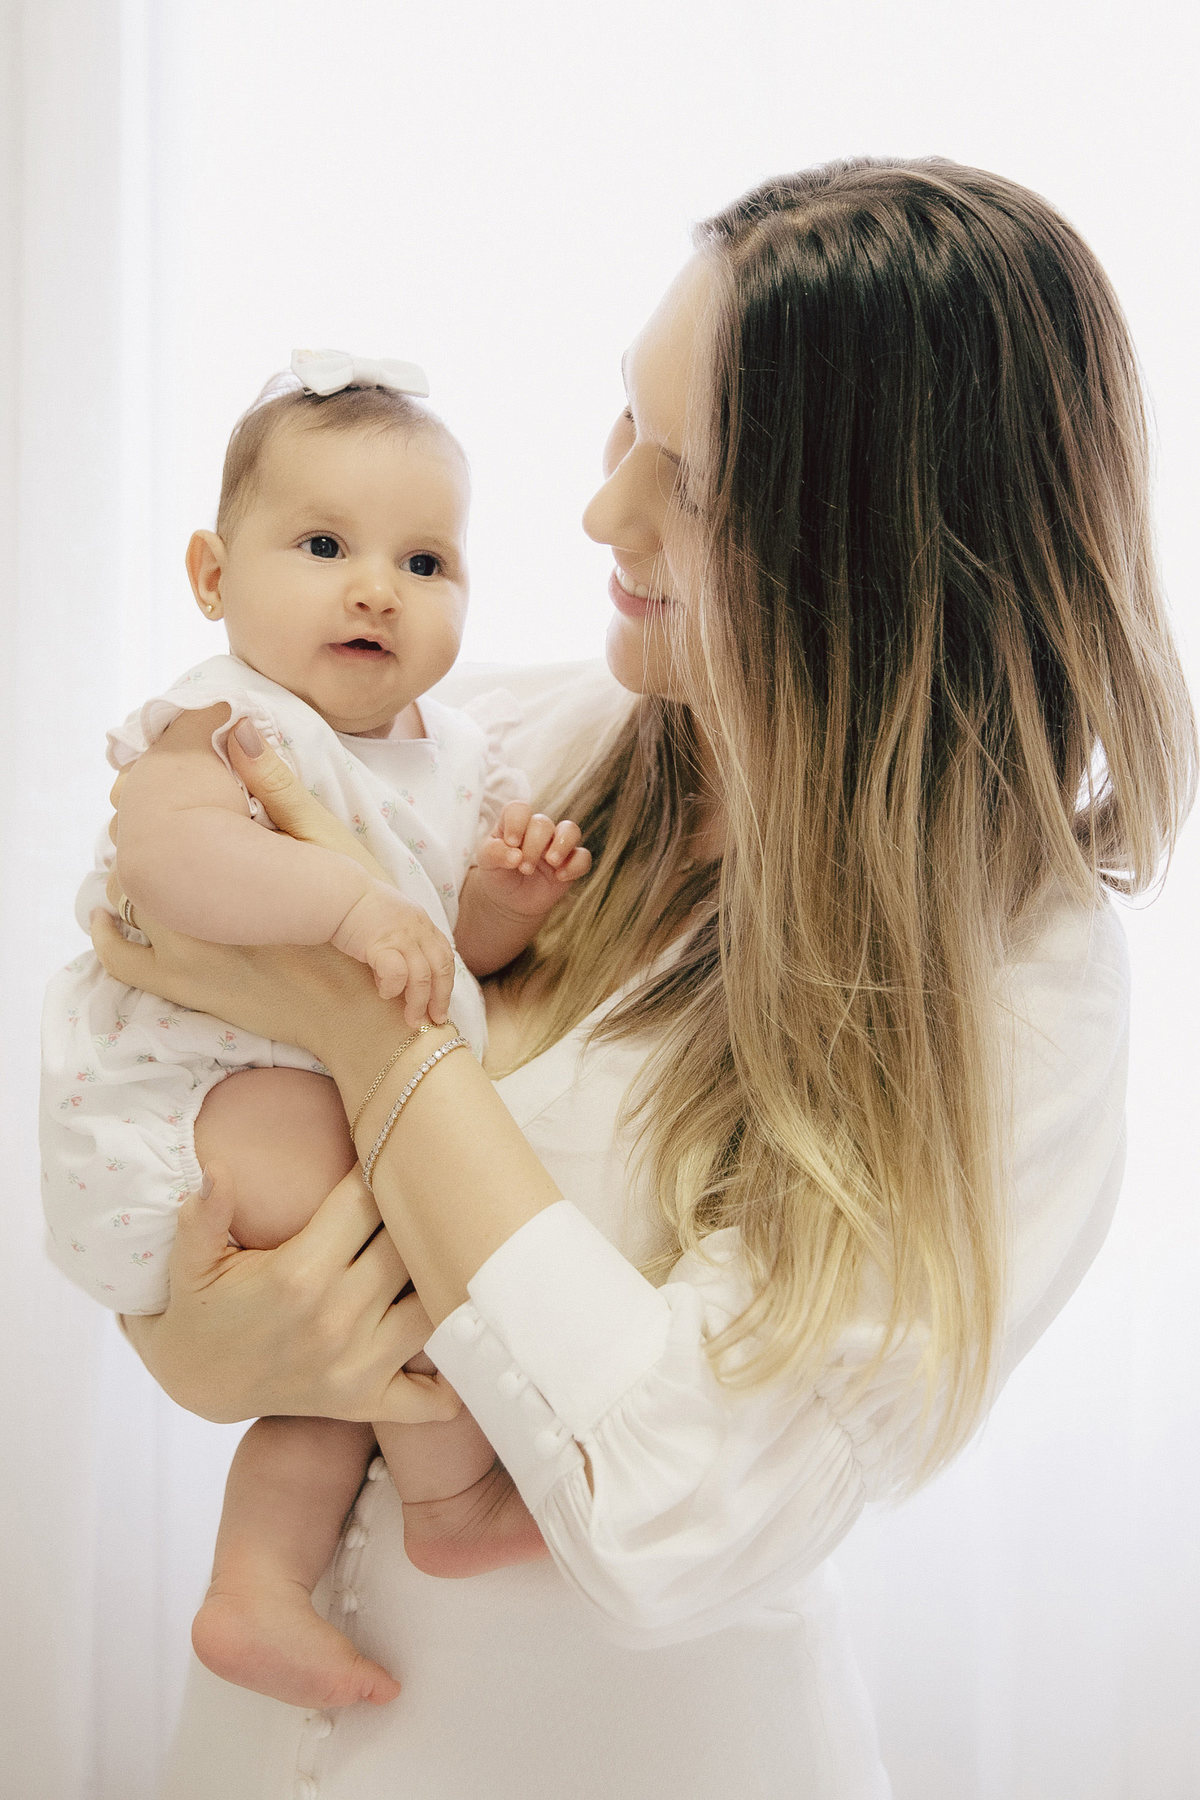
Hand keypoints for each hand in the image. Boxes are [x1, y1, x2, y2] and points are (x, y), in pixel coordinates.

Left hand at [96, 722, 402, 1059]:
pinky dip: (108, 932)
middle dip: (148, 826)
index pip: (164, 805)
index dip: (162, 782)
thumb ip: (276, 786)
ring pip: (126, 893)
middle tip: (164, 810)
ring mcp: (178, 949)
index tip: (171, 773)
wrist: (360, 1010)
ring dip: (135, 873)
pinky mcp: (179, 985)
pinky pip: (122, 957)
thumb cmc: (355, 925)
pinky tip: (106, 917)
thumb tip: (238, 727)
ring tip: (156, 859)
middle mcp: (187, 903)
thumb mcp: (323, 844)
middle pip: (138, 846)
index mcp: (220, 862)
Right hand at [122, 1162, 463, 1425]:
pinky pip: (428, 1398)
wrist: (197, 1383)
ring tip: (445, 1252)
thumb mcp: (190, 1262)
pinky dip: (450, 1379)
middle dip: (418, 1217)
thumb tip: (216, 1171)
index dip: (379, 1168)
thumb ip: (203, 1216)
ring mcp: (355, 1364)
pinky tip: (455, 1342)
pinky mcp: (364, 1401)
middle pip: (406, 1247)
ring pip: (431, 1308)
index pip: (364, 1201)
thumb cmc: (201, 1310)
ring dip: (441, 1281)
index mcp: (298, 1274)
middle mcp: (335, 1318)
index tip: (388, 1148)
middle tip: (426, 1193)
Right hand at [331, 883, 456, 1024]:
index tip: (442, 1006)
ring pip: (422, 976)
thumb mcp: (392, 923)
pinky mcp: (381, 944)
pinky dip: (393, 988)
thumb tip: (401, 981)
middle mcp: (418, 929)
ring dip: (418, 1002)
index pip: (445, 957)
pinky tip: (384, 993)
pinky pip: (397, 973)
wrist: (338, 894)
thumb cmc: (359, 910)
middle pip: (440, 969)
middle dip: (439, 999)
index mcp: (423, 923)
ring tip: (411, 1019)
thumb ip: (403, 946)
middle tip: (434, 1020)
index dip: (446, 984)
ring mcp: (402, 936)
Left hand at [472, 802, 590, 919]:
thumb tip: (515, 855)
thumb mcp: (486, 863)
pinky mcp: (570, 863)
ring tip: (551, 862)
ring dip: (561, 845)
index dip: (517, 823)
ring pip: (571, 830)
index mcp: (514, 823)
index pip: (519, 809)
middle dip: (533, 846)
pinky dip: (575, 866)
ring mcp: (556, 845)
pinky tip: (560, 877)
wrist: (509, 901)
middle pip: (543, 822)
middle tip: (524, 868)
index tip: (511, 843)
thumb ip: (494, 853)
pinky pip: (583, 857)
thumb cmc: (497, 874)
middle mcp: (537, 830)